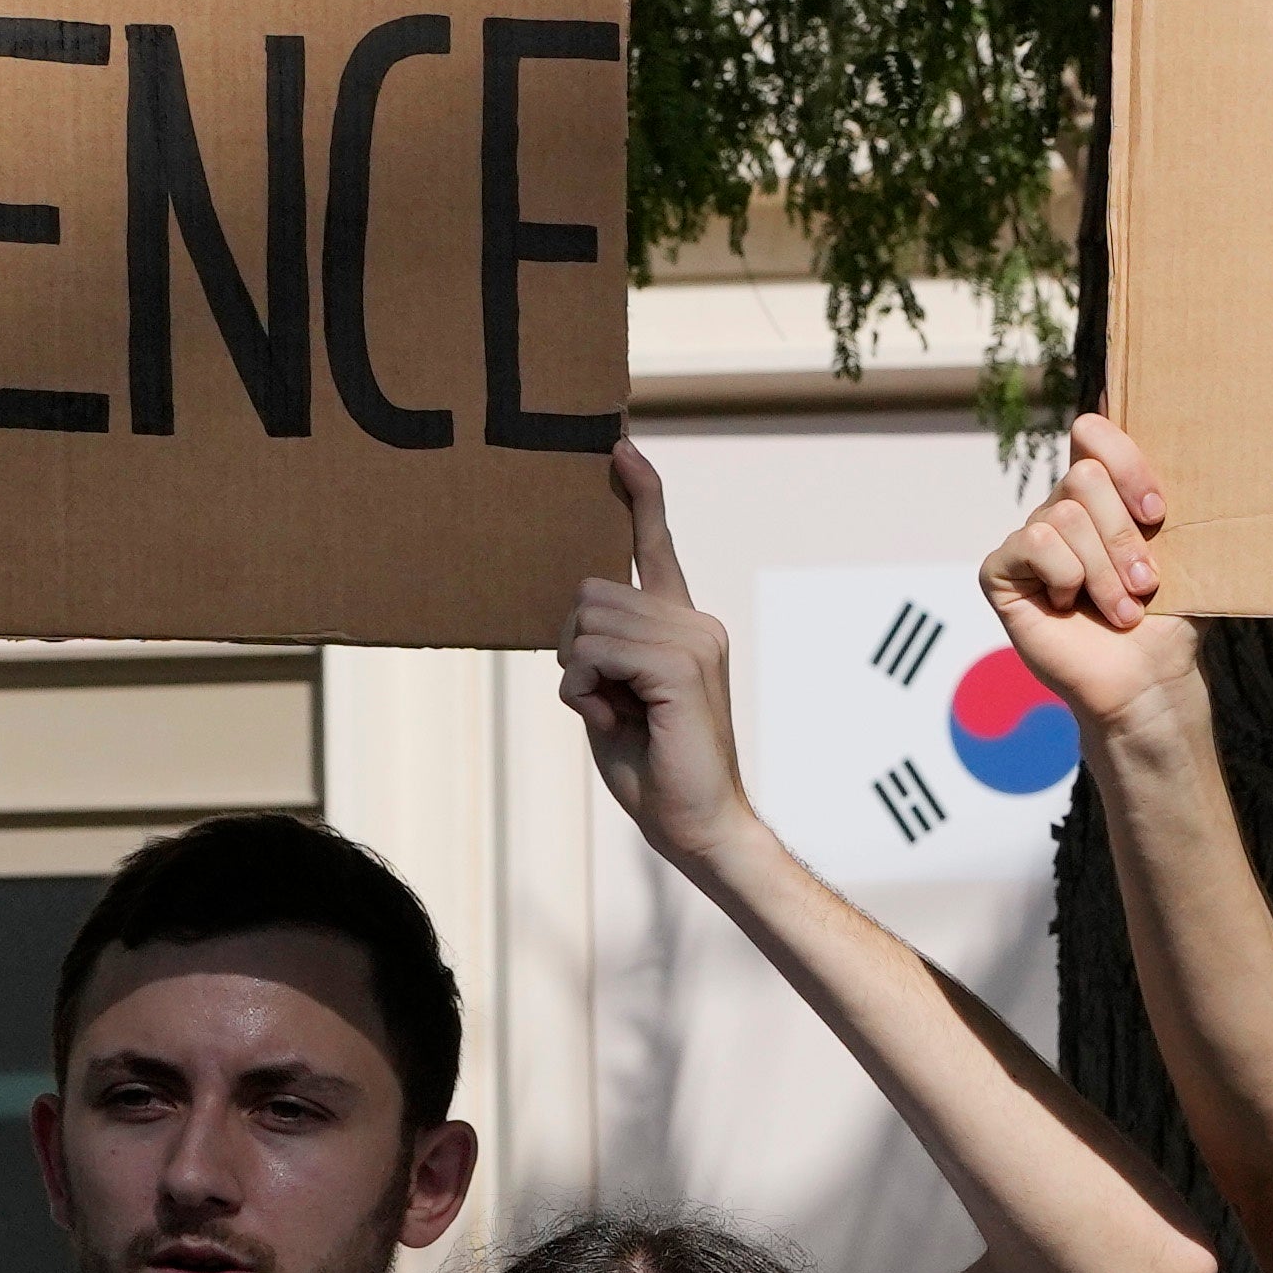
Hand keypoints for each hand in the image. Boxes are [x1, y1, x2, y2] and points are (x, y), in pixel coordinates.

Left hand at [555, 440, 750, 860]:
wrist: (698, 825)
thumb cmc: (654, 768)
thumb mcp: (617, 694)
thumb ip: (603, 649)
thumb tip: (580, 623)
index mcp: (682, 625)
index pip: (656, 547)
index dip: (640, 495)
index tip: (619, 447)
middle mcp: (694, 622)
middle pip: (591, 590)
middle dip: (574, 645)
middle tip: (603, 698)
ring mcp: (694, 641)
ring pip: (588, 621)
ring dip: (579, 673)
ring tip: (615, 713)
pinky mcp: (682, 667)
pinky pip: (597, 652)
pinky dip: (587, 690)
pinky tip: (615, 719)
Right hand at [990, 411, 1208, 747]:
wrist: (1149, 680)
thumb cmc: (1171, 620)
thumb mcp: (1188, 555)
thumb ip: (1180, 501)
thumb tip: (1204, 441)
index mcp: (1105, 495)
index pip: (1094, 433)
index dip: (1126, 462)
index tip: (1158, 512)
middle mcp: (1063, 509)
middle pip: (1085, 476)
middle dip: (1124, 536)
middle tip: (1147, 584)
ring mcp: (1030, 538)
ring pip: (1065, 517)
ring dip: (1104, 572)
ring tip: (1123, 610)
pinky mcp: (1001, 570)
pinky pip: (1034, 544)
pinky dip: (1066, 577)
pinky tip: (1069, 606)